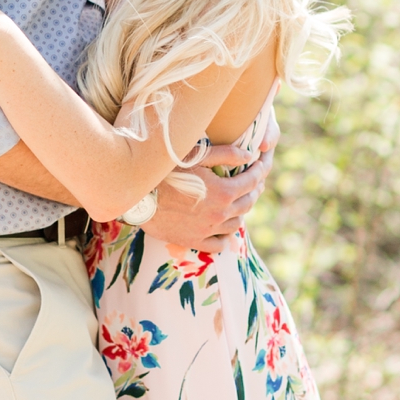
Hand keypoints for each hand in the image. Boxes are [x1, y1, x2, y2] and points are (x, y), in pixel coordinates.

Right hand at [145, 116, 277, 247]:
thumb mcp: (196, 155)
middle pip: (248, 203)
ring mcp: (208, 231)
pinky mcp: (194, 241)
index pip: (252, 181)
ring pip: (236, 225)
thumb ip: (226, 154)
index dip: (260, 170)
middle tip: (254, 181)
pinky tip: (222, 227)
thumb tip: (250, 156)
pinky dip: (224, 236)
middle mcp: (220, 214)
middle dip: (254, 190)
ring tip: (239, 202)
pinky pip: (219, 244)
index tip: (261, 164)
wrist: (138, 196)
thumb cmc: (165, 170)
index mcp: (224, 192)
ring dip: (241, 212)